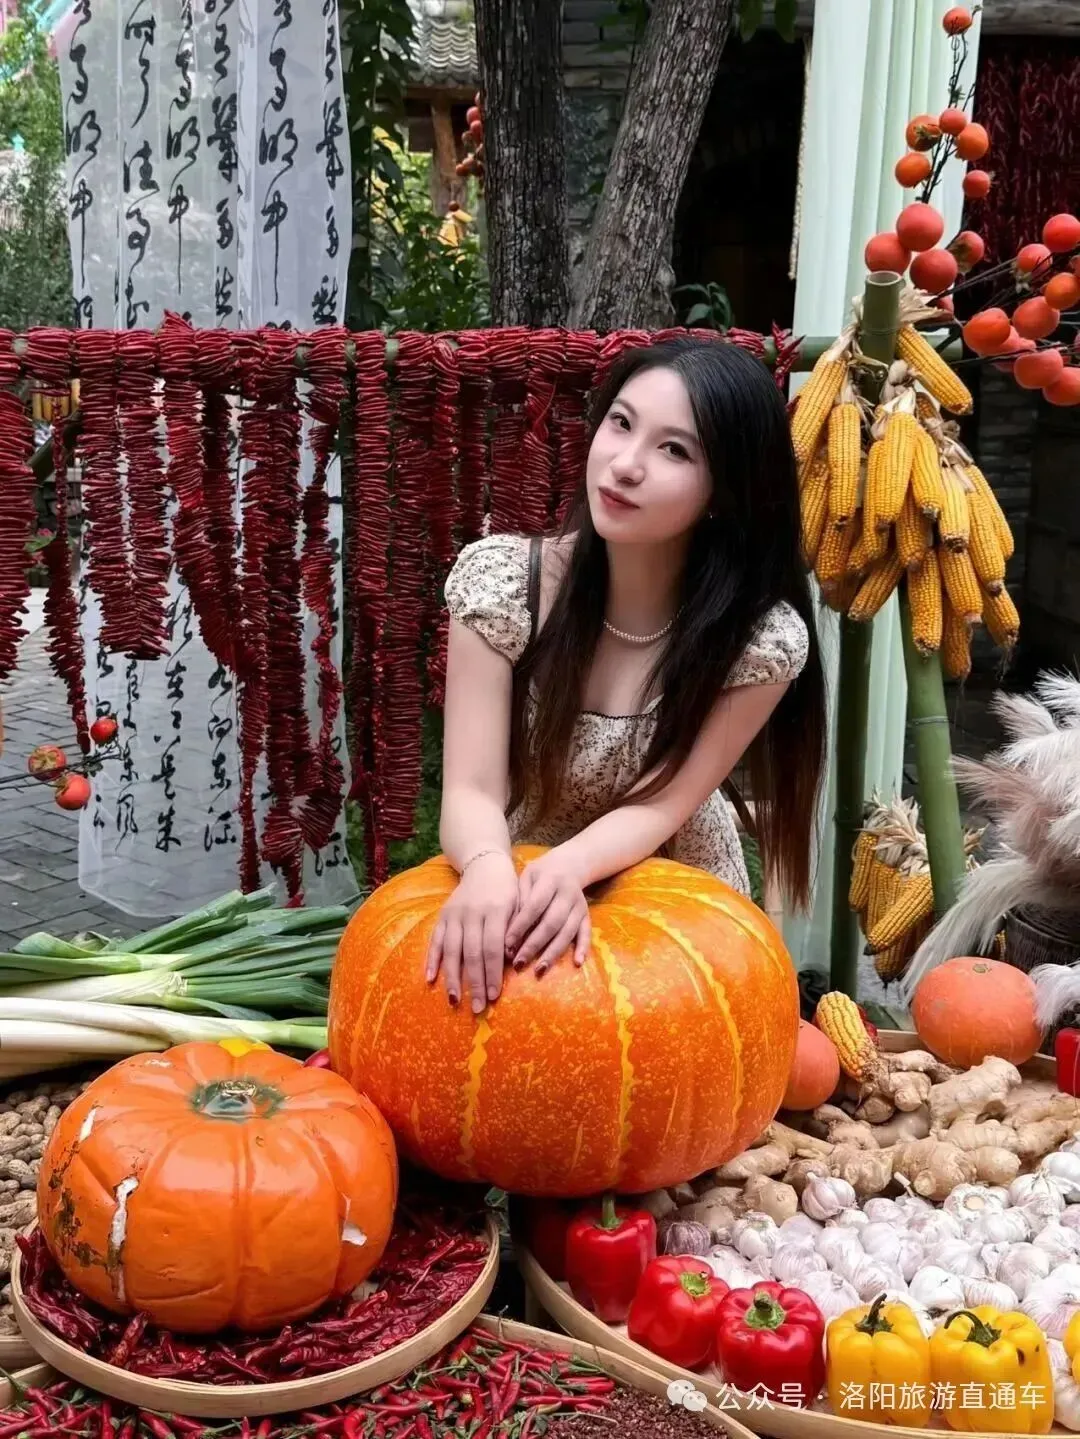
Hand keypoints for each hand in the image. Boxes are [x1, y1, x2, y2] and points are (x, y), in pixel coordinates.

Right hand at [425, 852, 518, 1013]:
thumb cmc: (508, 891)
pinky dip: (432, 960)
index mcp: (495, 911)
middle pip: (472, 954)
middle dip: (475, 983)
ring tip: (454, 1000)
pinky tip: (430, 979)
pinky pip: (435, 940)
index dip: (493, 974)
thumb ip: (515, 932)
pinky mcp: (442, 916)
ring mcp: (454, 915)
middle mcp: (472, 913)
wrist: (485, 866)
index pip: (493, 948)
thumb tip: (512, 961)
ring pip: (452, 950)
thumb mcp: (519, 906)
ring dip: (452, 978)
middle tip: (478, 1008)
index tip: (494, 996)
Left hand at [504, 848, 590, 976]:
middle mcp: (567, 894)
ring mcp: (579, 906)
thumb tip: (510, 929)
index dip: (521, 926)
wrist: (570, 865)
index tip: (507, 944)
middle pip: (551, 923)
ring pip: (567, 932)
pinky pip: (587, 933)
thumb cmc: (541, 874)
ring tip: (539, 970)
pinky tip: (577, 963)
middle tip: (518, 962)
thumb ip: (520, 898)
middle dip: (534, 945)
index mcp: (550, 880)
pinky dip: (583, 948)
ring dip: (553, 953)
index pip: (534, 906)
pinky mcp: (587, 916)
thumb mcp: (527, 877)